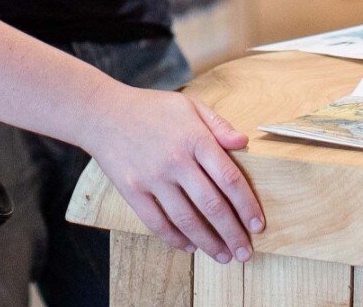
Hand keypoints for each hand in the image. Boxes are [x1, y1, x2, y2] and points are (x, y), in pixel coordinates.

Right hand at [83, 88, 262, 266]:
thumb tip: (244, 143)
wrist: (103, 113)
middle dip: (233, 233)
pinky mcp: (133, 191)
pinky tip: (190, 246)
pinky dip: (175, 239)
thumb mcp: (189, 105)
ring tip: (223, 256)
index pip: (230, 178)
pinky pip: (157, 223)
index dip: (247, 205)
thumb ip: (218, 124)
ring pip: (187, 220)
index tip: (258, 224)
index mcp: (195, 138)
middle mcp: (176, 160)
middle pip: (212, 205)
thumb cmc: (150, 108)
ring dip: (208, 243)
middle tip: (245, 252)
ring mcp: (153, 178)